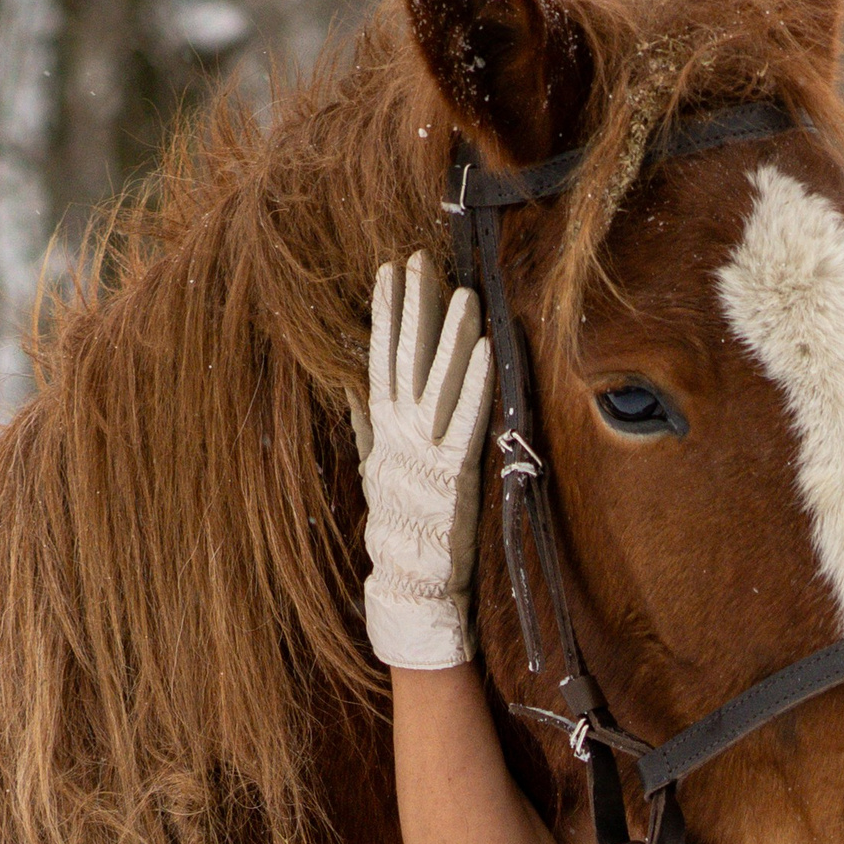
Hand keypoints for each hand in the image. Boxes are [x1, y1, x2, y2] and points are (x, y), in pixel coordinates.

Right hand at [356, 252, 491, 669]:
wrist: (408, 583)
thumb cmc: (398, 528)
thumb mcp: (377, 469)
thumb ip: (368, 427)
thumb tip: (357, 389)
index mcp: (383, 429)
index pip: (381, 357)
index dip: (386, 312)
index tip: (389, 271)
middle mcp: (400, 433)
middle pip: (405, 358)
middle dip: (413, 306)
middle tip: (419, 260)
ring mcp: (426, 451)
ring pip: (436, 380)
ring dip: (449, 333)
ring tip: (461, 290)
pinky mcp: (455, 471)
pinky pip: (466, 418)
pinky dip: (475, 383)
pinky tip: (486, 349)